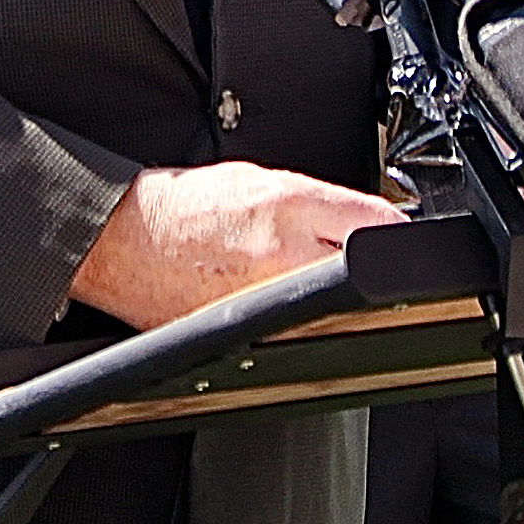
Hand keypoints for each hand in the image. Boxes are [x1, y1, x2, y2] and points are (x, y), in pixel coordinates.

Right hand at [69, 162, 401, 330]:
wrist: (124, 243)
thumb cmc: (188, 209)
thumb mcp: (267, 182)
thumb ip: (330, 202)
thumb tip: (385, 225)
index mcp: (287, 209)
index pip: (377, 225)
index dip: (396, 232)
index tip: (399, 238)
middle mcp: (281, 261)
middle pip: (366, 277)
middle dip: (368, 272)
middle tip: (343, 263)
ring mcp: (268, 308)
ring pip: (338, 313)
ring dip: (337, 303)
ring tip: (299, 282)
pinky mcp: (252, 340)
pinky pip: (304, 338)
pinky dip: (302, 326)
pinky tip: (276, 307)